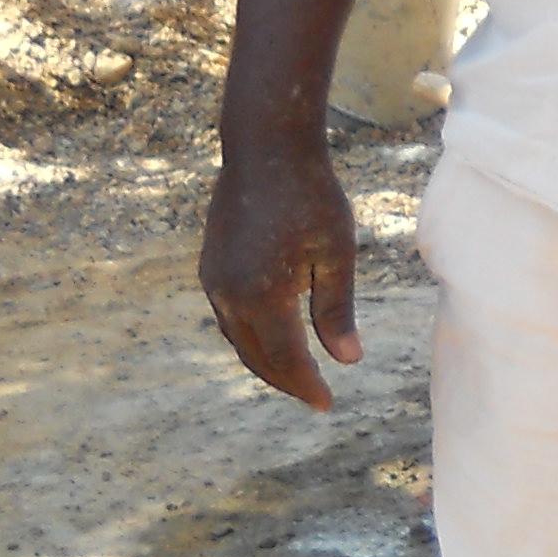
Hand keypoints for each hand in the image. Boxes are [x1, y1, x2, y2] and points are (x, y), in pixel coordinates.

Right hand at [202, 123, 362, 409]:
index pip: (286, 360)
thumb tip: (348, 361)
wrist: (265, 151)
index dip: (306, 386)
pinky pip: (228, 317)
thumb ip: (337, 311)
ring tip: (297, 374)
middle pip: (256, 357)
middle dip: (286, 381)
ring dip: (265, 361)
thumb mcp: (337, 255)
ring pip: (237, 339)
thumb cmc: (312, 198)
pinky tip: (272, 336)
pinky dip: (250, 336)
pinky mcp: (210, 267)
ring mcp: (213, 282)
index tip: (328, 405)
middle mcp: (229, 297)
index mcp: (264, 298)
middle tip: (315, 397)